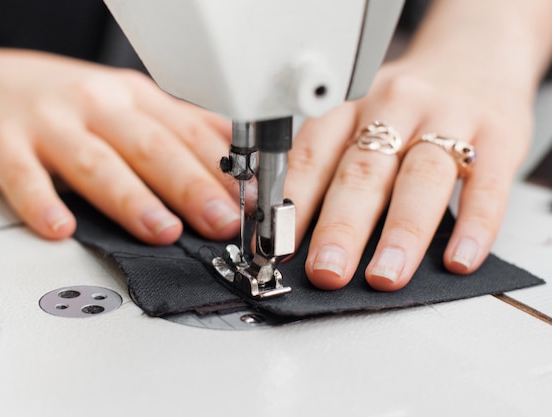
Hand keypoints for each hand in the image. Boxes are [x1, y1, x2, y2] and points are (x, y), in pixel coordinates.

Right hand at [0, 47, 239, 243]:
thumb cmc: (65, 101)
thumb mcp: (128, 103)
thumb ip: (178, 130)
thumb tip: (236, 158)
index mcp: (134, 99)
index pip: (188, 133)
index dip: (224, 167)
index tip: (252, 199)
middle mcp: (97, 108)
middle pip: (151, 147)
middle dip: (191, 186)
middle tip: (221, 221)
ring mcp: (50, 125)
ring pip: (97, 163)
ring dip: (131, 199)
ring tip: (161, 231)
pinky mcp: (3, 144)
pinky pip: (23, 176)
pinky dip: (41, 202)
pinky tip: (60, 227)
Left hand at [286, 57, 533, 290]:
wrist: (473, 57)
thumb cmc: (404, 105)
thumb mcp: (356, 119)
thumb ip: (326, 167)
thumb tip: (285, 227)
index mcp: (351, 108)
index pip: (313, 154)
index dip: (294, 202)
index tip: (278, 245)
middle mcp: (394, 107)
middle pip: (363, 170)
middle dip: (342, 226)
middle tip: (326, 270)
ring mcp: (448, 118)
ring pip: (420, 177)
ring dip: (401, 232)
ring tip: (385, 275)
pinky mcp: (498, 135)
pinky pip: (486, 184)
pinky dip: (473, 225)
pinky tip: (458, 258)